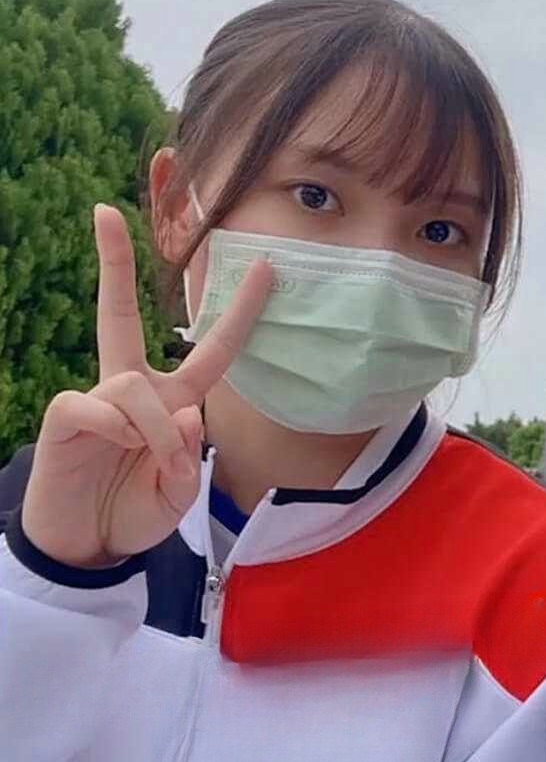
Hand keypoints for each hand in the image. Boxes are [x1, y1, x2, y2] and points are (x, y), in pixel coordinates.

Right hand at [21, 204, 270, 568]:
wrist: (86, 548)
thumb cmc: (134, 512)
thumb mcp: (179, 492)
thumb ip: (190, 456)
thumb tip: (185, 413)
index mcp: (171, 400)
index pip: (210, 349)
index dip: (239, 311)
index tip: (265, 267)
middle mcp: (133, 389)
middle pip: (119, 315)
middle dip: (113, 264)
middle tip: (105, 213)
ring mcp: (95, 400)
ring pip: (134, 388)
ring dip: (157, 433)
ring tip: (161, 471)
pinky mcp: (64, 417)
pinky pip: (98, 407)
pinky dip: (121, 432)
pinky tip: (118, 451)